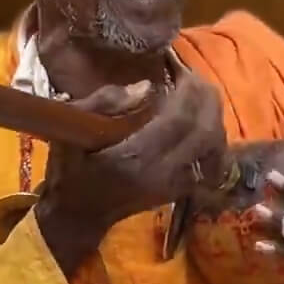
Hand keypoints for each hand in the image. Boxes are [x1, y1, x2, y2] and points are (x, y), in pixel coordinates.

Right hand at [35, 73, 228, 273]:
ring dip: (213, 116)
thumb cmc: (70, 171)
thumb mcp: (71, 131)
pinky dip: (211, 137)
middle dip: (207, 99)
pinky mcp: (179, 190)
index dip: (187, 90)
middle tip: (194, 77)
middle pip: (206, 132)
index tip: (180, 67)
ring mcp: (175, 185)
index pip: (179, 120)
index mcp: (136, 157)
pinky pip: (208, 160)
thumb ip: (103, 104)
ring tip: (199, 93)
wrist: (77, 216)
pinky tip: (199, 118)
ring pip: (213, 147)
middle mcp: (163, 172)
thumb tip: (145, 86)